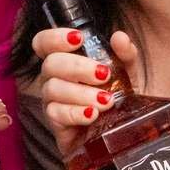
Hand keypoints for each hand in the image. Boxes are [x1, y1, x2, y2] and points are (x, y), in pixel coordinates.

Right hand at [31, 27, 136, 158]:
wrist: (117, 132)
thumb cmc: (114, 96)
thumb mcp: (125, 73)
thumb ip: (124, 54)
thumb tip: (119, 37)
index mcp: (65, 60)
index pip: (44, 42)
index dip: (54, 37)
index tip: (78, 39)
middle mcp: (53, 78)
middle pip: (50, 64)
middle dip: (78, 67)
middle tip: (104, 75)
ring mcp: (51, 101)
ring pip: (53, 89)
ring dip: (82, 93)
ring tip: (106, 101)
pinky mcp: (55, 123)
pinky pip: (56, 114)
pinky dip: (76, 112)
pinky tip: (93, 114)